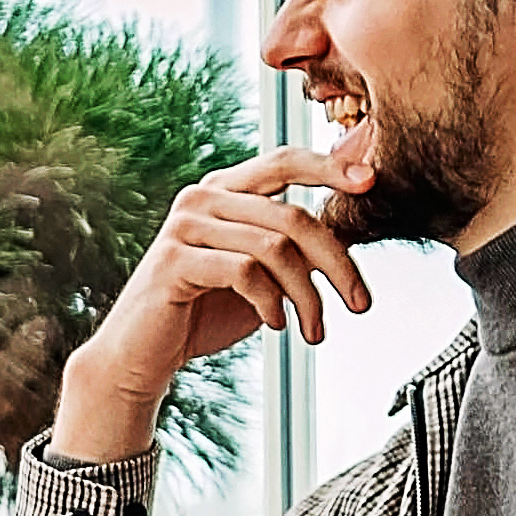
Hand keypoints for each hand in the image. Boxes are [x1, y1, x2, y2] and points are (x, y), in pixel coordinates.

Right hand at [61, 147, 372, 459]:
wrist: (144, 354)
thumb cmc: (207, 310)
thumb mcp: (267, 271)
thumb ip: (303, 239)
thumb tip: (360, 199)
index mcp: (225, 188)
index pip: (285, 161)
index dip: (330, 167)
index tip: (371, 183)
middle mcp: (202, 197)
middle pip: (293, 215)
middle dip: (337, 263)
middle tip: (359, 303)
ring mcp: (185, 226)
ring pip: (275, 247)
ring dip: (307, 296)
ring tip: (314, 330)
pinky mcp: (174, 260)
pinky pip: (245, 272)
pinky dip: (271, 303)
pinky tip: (275, 324)